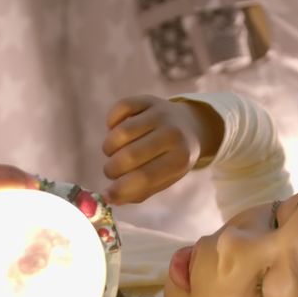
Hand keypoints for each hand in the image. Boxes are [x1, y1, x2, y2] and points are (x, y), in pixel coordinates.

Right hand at [102, 95, 223, 204]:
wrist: (190, 126)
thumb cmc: (171, 159)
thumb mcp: (164, 179)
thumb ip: (138, 191)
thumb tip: (108, 197)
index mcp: (180, 159)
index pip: (144, 177)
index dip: (121, 188)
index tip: (107, 195)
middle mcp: (172, 134)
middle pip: (129, 156)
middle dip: (112, 169)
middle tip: (112, 172)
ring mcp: (160, 114)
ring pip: (120, 133)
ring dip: (108, 148)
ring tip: (113, 153)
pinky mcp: (148, 99)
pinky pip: (119, 109)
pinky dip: (111, 122)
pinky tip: (116, 131)